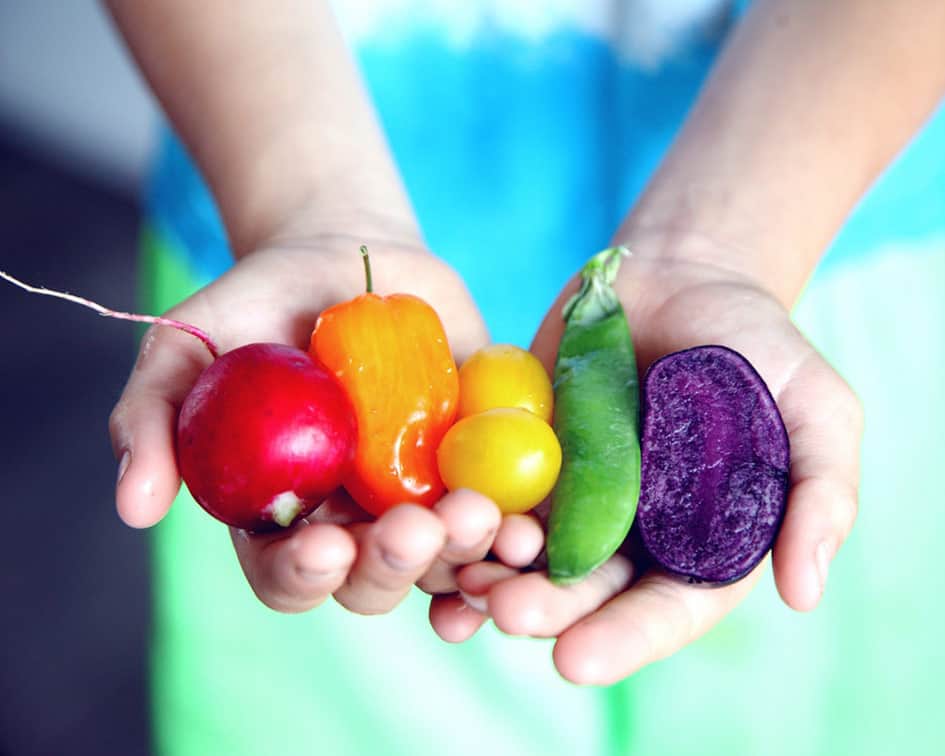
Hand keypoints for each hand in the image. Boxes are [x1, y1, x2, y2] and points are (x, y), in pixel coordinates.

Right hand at [108, 232, 503, 613]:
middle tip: (416, 528)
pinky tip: (531, 531)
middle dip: (395, 565)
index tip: (326, 544)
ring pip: (447, 559)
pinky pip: (504, 514)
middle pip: (375, 580)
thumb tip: (134, 508)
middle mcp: (355, 520)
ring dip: (467, 553)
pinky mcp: (477, 465)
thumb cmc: (259, 302)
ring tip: (480, 516)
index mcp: (282, 513)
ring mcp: (421, 496)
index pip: (288, 573)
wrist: (350, 255)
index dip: (304, 575)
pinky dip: (518, 532)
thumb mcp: (189, 344)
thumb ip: (154, 417)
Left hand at [431, 250, 862, 683]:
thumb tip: (803, 592)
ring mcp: (570, 490)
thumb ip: (820, 492)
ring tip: (460, 581)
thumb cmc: (757, 345)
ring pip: (526, 551)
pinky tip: (431, 527)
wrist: (681, 276)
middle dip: (544, 608)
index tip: (575, 661)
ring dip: (491, 572)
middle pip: (583, 589)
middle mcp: (628, 530)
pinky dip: (462, 514)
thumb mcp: (815, 407)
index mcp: (697, 541)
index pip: (664, 608)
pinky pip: (488, 490)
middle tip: (505, 613)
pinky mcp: (522, 449)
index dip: (623, 639)